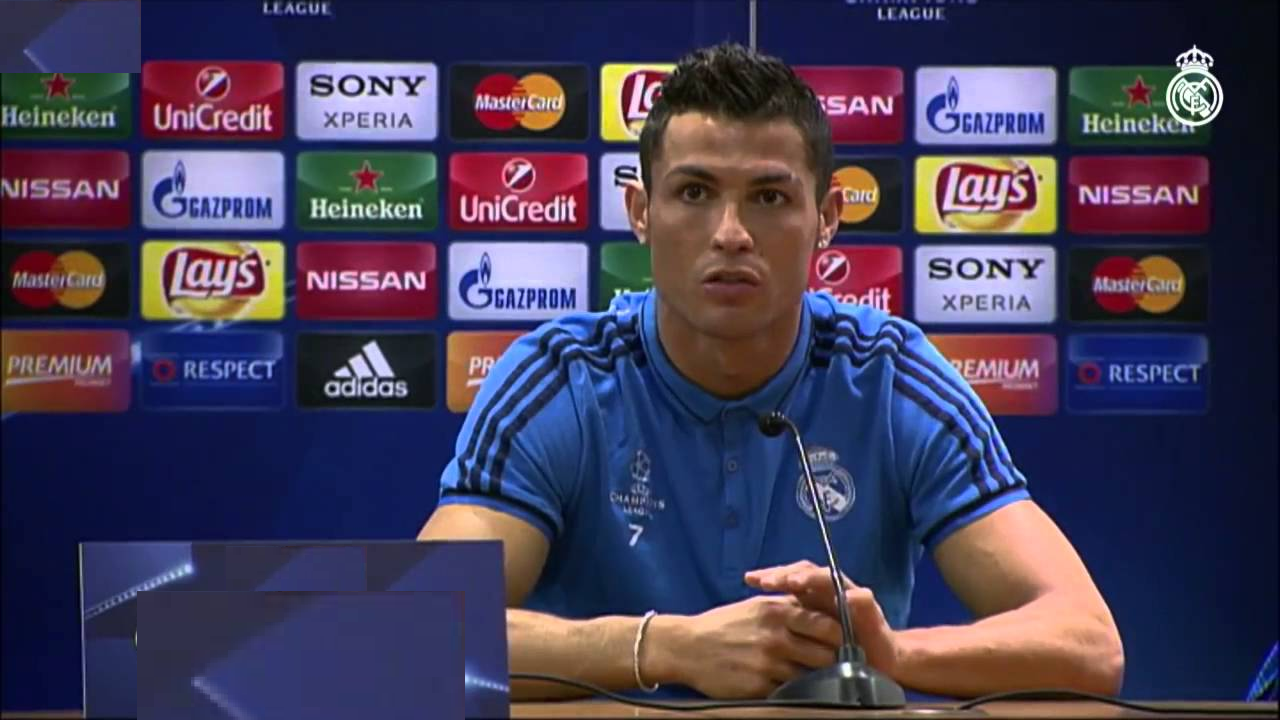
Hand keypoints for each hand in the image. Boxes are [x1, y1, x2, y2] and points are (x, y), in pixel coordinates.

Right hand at [653, 594, 844, 698]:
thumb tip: (822, 610)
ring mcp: (768, 664)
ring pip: (810, 676)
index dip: (838, 635)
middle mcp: (776, 637)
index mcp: (777, 612)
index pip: (827, 626)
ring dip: (811, 677)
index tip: (837, 640)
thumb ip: (789, 607)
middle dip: (830, 659)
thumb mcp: (757, 605)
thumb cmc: (724, 624)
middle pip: (826, 655)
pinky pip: (790, 692)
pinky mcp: (759, 687)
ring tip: (805, 673)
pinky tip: (784, 684)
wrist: (688, 647)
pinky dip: (791, 689)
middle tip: (826, 661)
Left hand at [744, 561, 901, 677]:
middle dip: (786, 575)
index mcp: (812, 595)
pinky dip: (858, 598)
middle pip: (805, 573)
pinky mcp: (871, 612)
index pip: (789, 577)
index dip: (770, 576)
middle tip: (767, 581)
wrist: (879, 658)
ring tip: (796, 581)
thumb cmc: (837, 649)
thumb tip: (751, 620)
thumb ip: (787, 625)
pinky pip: (865, 600)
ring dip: (813, 579)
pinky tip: (850, 598)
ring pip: (831, 580)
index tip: (749, 579)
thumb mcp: (807, 637)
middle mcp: (830, 590)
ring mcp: (851, 598)